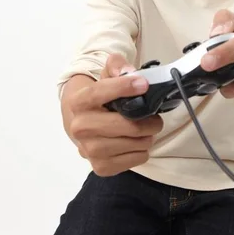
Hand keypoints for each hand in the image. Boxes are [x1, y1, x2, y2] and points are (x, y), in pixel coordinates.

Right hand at [67, 54, 162, 175]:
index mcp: (78, 102)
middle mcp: (79, 128)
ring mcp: (89, 150)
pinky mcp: (101, 167)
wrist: (80, 124)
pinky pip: (135, 159)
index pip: (98, 93)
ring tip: (146, 130)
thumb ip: (117, 66)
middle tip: (155, 118)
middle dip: (148, 121)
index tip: (144, 85)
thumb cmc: (98, 98)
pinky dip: (142, 151)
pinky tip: (136, 143)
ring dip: (147, 136)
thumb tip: (130, 72)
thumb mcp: (105, 76)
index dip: (122, 88)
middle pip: (125, 125)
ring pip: (134, 143)